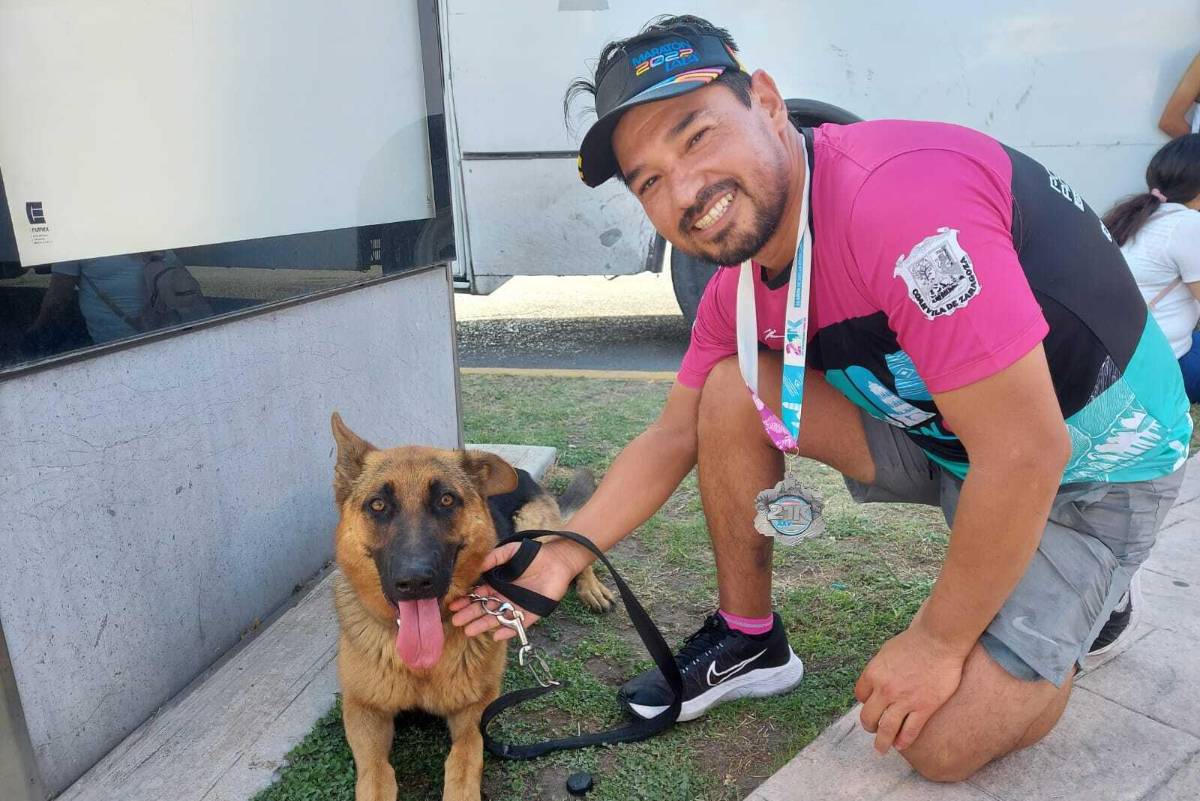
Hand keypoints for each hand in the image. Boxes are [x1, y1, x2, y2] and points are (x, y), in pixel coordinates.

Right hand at [448, 539, 579, 640]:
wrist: (557, 560)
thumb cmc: (533, 554)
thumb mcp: (510, 552)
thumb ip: (493, 557)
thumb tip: (476, 566)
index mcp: (499, 584)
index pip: (479, 595)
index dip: (466, 600)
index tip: (453, 605)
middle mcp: (506, 597)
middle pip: (485, 609)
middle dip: (470, 615)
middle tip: (456, 621)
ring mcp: (517, 606)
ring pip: (497, 618)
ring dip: (484, 625)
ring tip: (469, 630)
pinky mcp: (532, 613)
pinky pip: (518, 625)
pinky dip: (508, 630)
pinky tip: (496, 635)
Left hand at [854, 623, 967, 753]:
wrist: (938, 640)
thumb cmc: (914, 641)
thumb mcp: (887, 651)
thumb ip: (880, 668)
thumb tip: (877, 679)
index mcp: (873, 673)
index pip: (860, 696)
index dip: (865, 703)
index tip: (870, 706)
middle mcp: (885, 690)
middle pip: (869, 716)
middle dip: (869, 726)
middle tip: (872, 730)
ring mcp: (904, 700)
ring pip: (887, 729)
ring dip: (882, 742)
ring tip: (881, 748)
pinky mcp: (924, 707)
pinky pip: (910, 730)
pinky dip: (903, 740)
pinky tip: (901, 745)